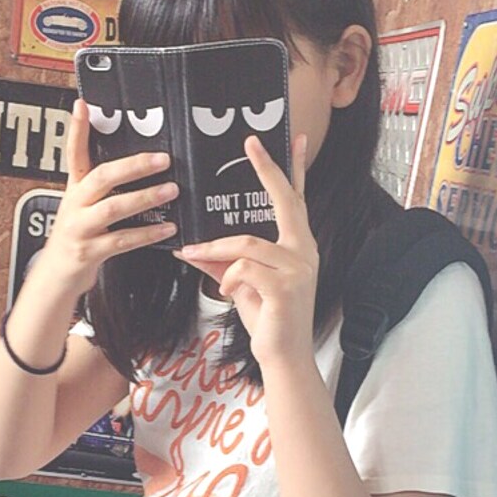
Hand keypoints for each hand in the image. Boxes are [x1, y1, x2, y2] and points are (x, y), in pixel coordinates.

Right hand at [36, 100, 177, 295]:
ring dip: (145, 197)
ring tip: (170, 190)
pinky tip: (166, 227)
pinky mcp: (89, 251)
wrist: (56, 276)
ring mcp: (80, 228)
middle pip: (101, 176)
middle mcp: (75, 205)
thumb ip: (101, 186)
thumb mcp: (82, 207)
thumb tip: (134, 165)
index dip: (77, 129)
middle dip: (133, 165)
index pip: (73, 153)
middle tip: (162, 159)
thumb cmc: (76, 238)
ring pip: (113, 207)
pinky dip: (147, 234)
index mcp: (74, 189)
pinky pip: (122, 241)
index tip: (83, 106)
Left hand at [174, 134, 317, 368]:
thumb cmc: (268, 319)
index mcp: (299, 246)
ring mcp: (299, 268)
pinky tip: (225, 292)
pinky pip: (243, 268)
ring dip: (215, 249)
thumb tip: (191, 247)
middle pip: (284, 202)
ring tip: (196, 255)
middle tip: (251, 143)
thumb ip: (223, 262)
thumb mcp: (241, 284)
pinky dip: (226, 277)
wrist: (283, 356)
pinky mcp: (286, 287)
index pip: (295, 200)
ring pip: (246, 243)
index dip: (293, 170)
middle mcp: (304, 251)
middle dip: (267, 170)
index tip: (293, 140)